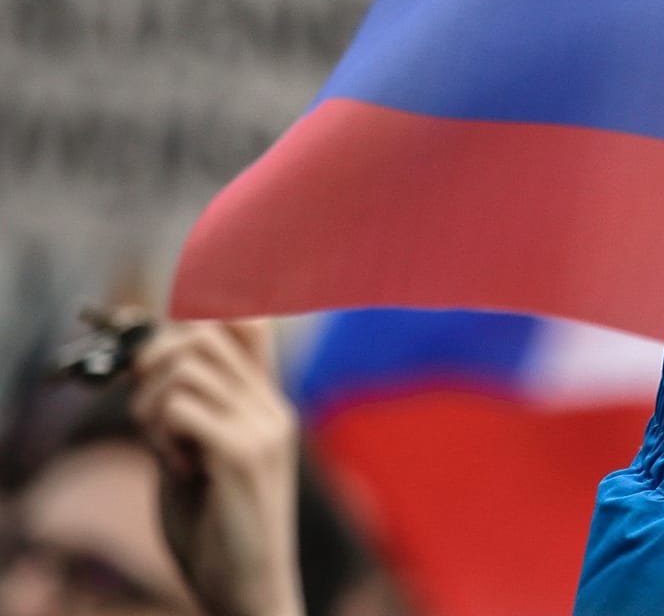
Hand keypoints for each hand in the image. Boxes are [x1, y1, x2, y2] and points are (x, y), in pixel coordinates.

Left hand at [130, 320, 303, 615]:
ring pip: (187, 369)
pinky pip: (181, 408)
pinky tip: (177, 469)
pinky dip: (161, 436)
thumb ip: (189, 411)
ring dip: (152, 406)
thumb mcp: (200, 458)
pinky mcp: (243, 455)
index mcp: (267, 405)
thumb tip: (152, 360)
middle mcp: (272, 407)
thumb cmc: (217, 530)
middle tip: (149, 414)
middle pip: (205, 333)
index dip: (198, 318)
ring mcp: (262, 428)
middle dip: (157, 362)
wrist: (250, 588)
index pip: (247, 323)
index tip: (159, 362)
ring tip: (163, 447)